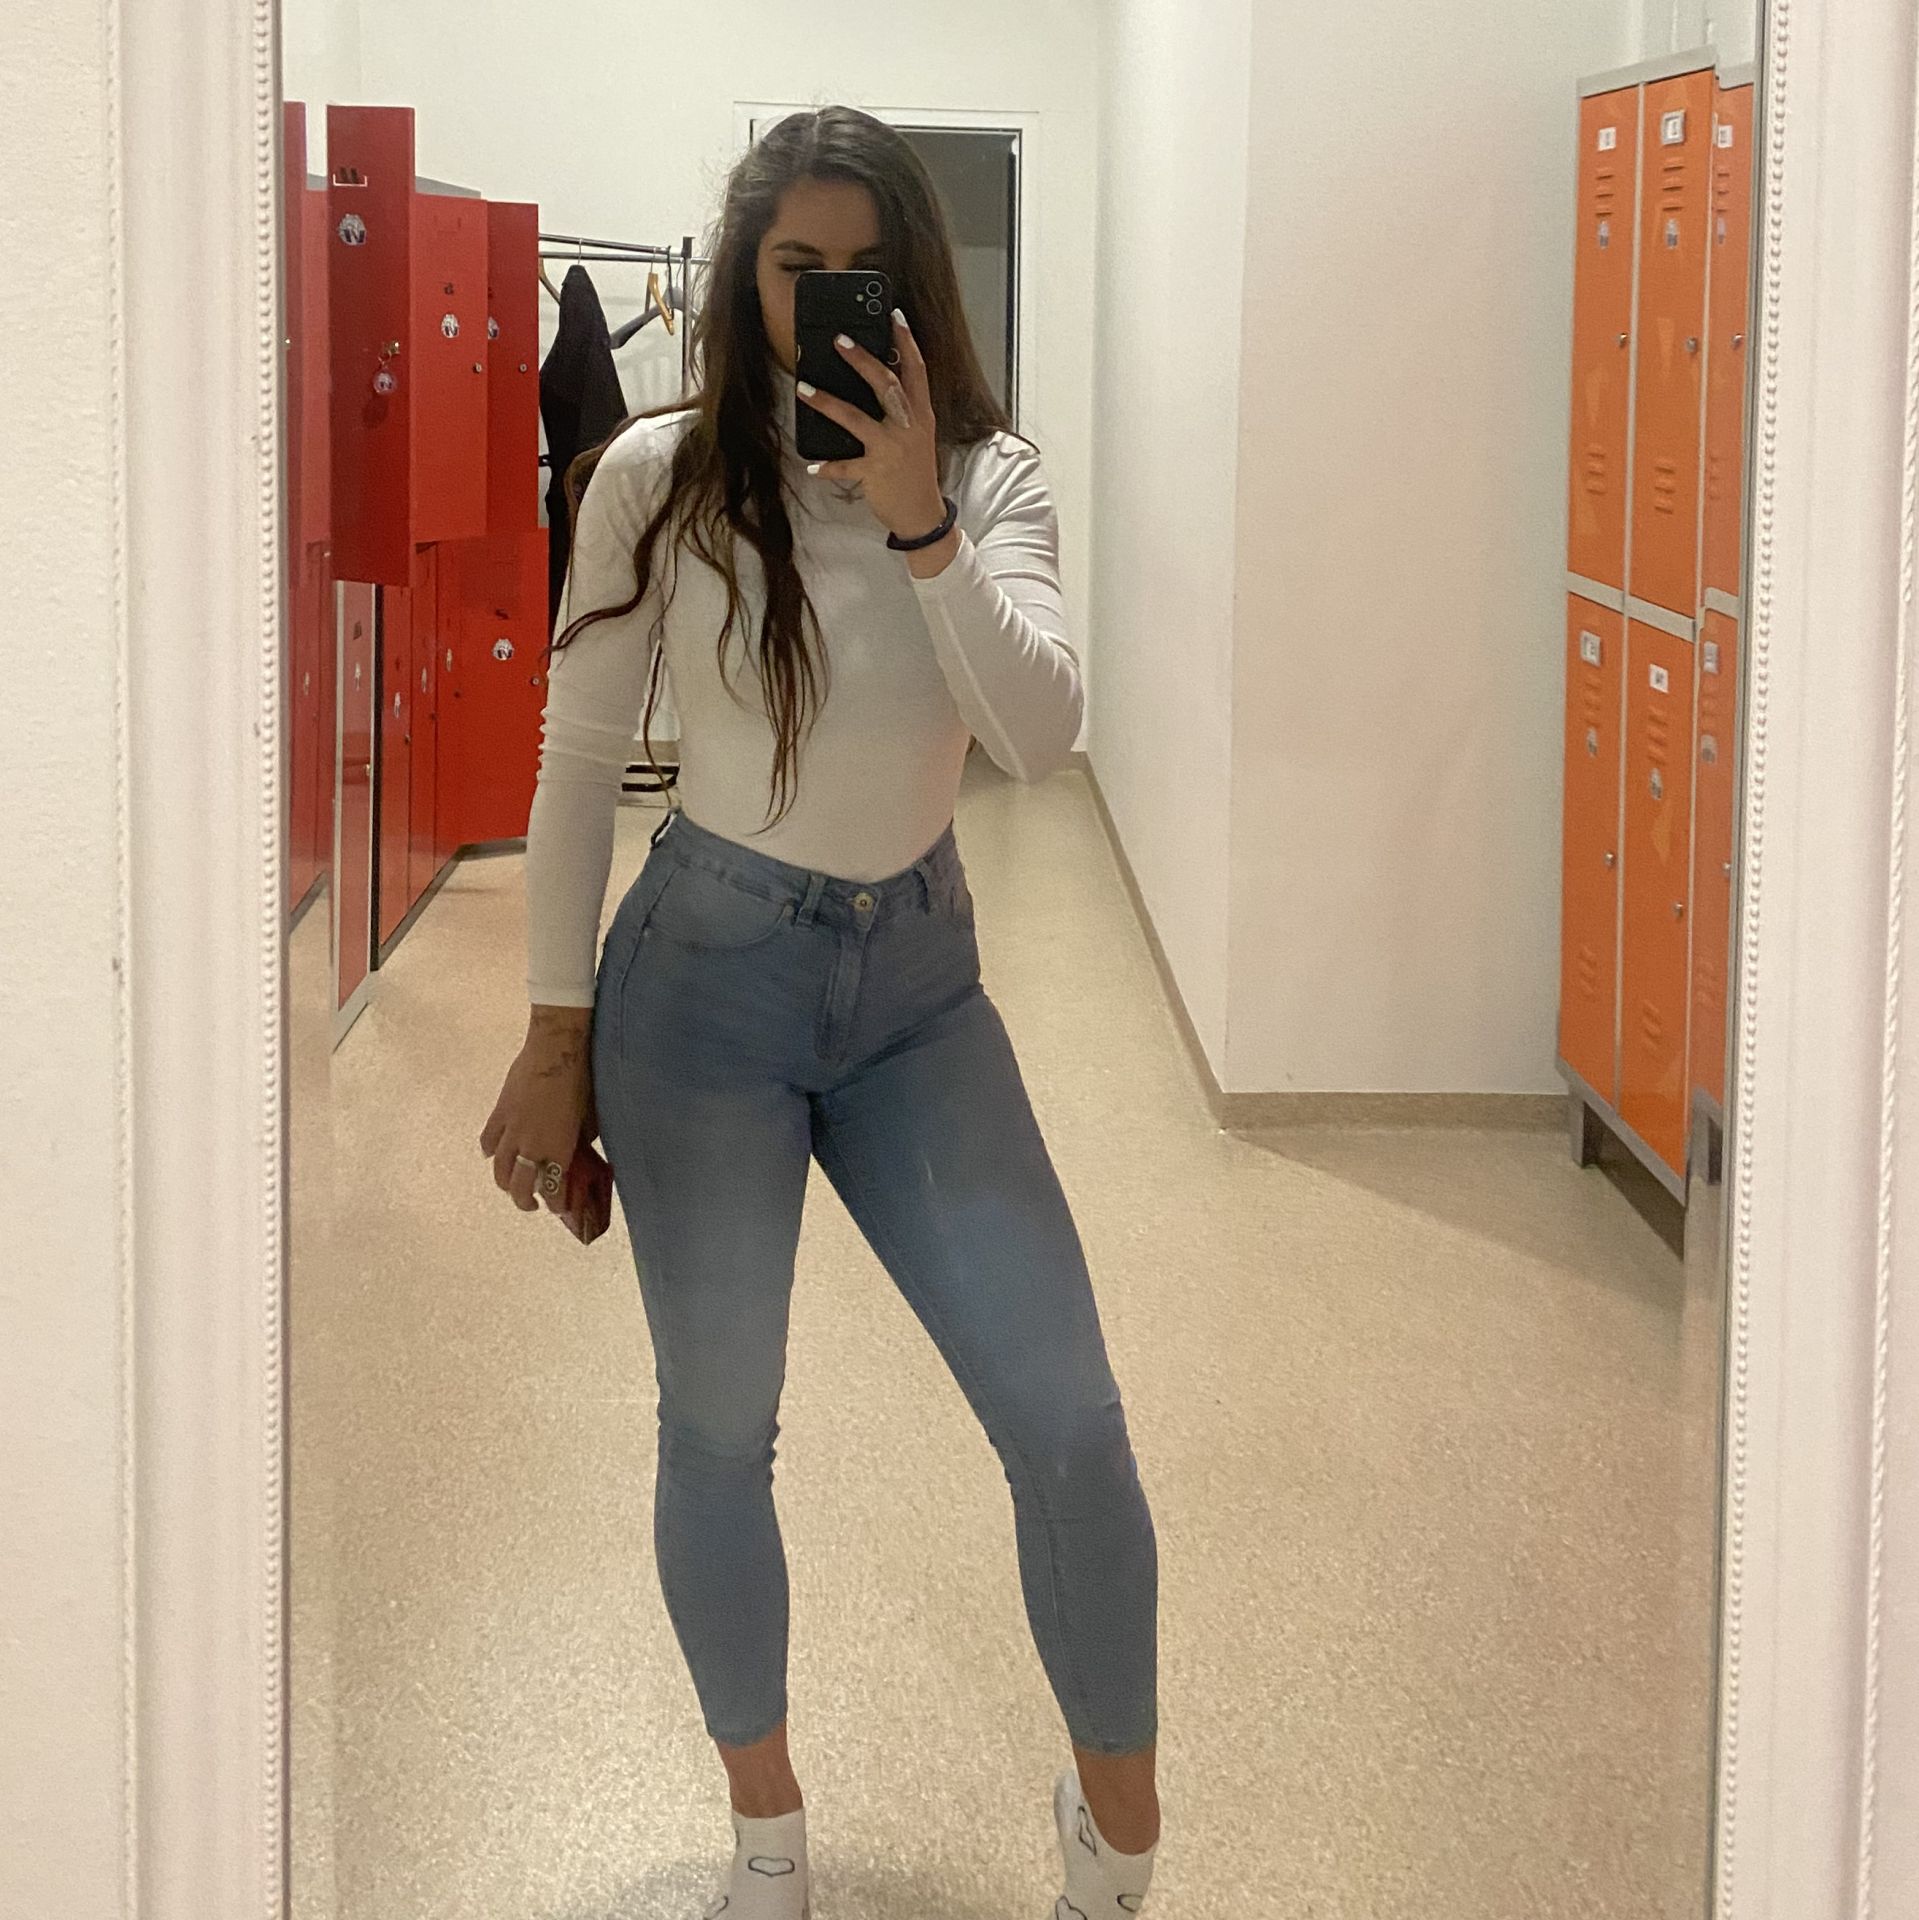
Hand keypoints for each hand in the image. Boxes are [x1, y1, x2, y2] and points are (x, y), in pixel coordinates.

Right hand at [479, 1015, 592, 1214]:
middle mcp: (532, 1146)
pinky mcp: (499, 1113)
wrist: (555, 1050)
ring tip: (512, 1186)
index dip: (556, 1203)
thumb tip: (578, 1150)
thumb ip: (580, 1140)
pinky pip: (488, 1141)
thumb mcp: (589, 1118)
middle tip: (533, 1204)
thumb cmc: (581, 1081)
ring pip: (500, 1169)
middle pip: (520, 1185)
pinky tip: (493, 1155)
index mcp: (558, 1149)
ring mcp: (511, 1131)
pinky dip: (489, 1152)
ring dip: (505, 1183)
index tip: (560, 1208)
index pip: (553, 1188)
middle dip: (526, 1201)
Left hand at [798, 310, 949, 547]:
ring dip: (828, 402)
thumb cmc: (916, 472)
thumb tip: (880, 378)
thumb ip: (903, 409)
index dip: (906, 341)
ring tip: (804, 388)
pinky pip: (846, 467)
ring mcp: (891, 449)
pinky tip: (811, 466)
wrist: (923, 515)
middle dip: (862, 360)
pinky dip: (828, 467)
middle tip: (839, 339)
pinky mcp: (875, 472)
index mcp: (920, 414)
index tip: (894, 316)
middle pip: (886, 385)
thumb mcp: (917, 435)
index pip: (917, 370)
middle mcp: (908, 427)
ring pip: (856, 419)